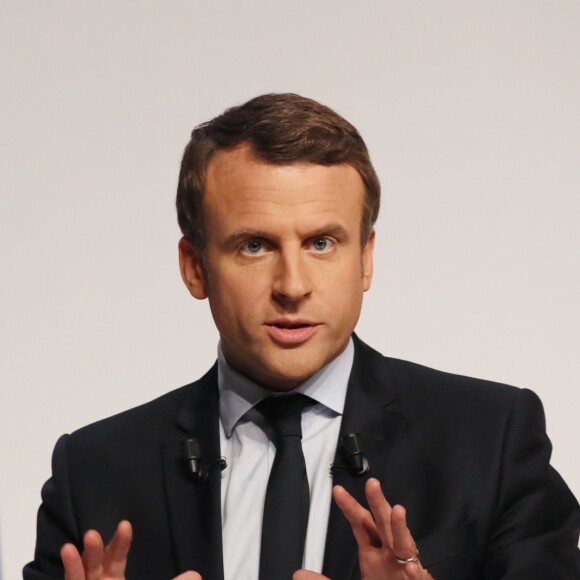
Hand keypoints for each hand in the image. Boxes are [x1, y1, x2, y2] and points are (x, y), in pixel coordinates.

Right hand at [60, 520, 200, 579]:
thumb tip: (196, 575)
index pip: (116, 559)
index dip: (120, 543)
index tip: (124, 525)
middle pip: (96, 565)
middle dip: (96, 549)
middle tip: (95, 532)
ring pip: (80, 577)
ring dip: (80, 559)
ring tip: (86, 539)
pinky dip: (71, 569)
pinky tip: (68, 552)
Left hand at [294, 478, 432, 579]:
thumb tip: (299, 575)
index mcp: (372, 552)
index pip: (360, 523)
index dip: (349, 506)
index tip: (338, 491)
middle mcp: (388, 554)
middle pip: (382, 523)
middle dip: (378, 503)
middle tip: (372, 484)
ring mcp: (404, 567)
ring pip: (403, 544)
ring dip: (401, 528)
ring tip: (398, 511)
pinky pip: (417, 576)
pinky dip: (415, 572)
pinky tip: (410, 568)